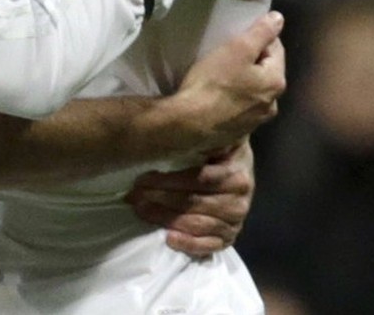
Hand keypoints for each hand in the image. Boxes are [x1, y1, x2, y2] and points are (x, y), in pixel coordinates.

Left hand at [126, 141, 253, 256]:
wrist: (239, 170)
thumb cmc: (217, 153)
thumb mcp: (215, 140)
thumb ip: (200, 138)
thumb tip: (174, 127)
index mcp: (236, 175)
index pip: (198, 180)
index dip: (168, 181)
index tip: (141, 178)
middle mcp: (240, 202)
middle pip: (194, 203)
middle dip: (159, 198)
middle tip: (133, 195)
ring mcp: (235, 223)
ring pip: (197, 224)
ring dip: (166, 218)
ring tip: (141, 210)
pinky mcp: (228, 239)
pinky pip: (209, 246)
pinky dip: (190, 245)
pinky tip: (169, 238)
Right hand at [171, 11, 285, 150]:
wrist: (189, 124)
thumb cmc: (213, 83)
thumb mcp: (237, 49)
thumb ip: (261, 32)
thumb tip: (278, 19)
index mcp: (276, 82)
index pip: (276, 49)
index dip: (259, 38)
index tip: (238, 35)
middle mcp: (272, 104)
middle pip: (266, 72)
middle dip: (252, 60)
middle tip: (228, 53)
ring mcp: (255, 121)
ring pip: (253, 91)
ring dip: (243, 80)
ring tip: (221, 74)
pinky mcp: (238, 131)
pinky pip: (240, 107)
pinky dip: (233, 98)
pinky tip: (217, 95)